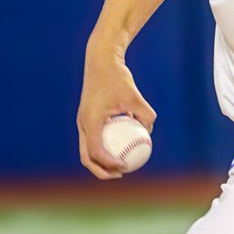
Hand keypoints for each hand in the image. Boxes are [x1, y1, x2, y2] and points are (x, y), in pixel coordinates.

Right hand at [77, 47, 156, 178]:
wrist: (101, 60)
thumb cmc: (117, 77)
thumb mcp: (134, 95)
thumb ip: (145, 113)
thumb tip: (150, 130)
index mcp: (89, 122)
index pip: (96, 152)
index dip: (110, 164)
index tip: (126, 167)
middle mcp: (82, 124)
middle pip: (87, 156)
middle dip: (101, 170)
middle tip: (121, 173)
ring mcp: (83, 121)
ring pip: (89, 148)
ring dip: (102, 159)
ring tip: (122, 165)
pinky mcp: (87, 116)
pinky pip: (95, 137)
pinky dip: (105, 145)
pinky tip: (124, 144)